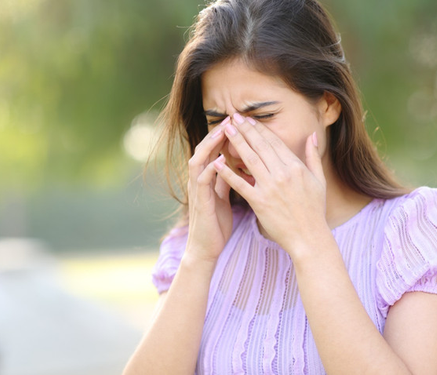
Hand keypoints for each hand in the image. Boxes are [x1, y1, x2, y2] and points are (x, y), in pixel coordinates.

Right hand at [185, 117, 232, 263]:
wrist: (206, 248)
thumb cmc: (216, 223)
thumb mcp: (223, 196)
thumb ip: (227, 179)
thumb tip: (236, 163)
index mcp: (207, 178)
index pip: (214, 150)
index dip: (225, 135)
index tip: (239, 121)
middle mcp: (198, 180)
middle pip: (204, 149)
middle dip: (217, 133)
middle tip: (231, 118)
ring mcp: (197, 191)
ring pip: (199, 161)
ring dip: (210, 146)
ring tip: (222, 132)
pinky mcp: (199, 203)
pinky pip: (202, 182)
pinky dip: (210, 170)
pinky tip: (219, 161)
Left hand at [213, 114, 327, 255]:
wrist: (309, 237)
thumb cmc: (314, 210)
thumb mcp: (319, 180)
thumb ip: (313, 156)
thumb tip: (312, 135)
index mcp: (296, 167)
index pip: (274, 142)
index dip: (259, 129)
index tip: (248, 119)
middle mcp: (282, 174)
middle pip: (260, 146)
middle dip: (245, 130)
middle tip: (232, 117)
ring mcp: (270, 188)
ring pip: (249, 160)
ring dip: (236, 143)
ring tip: (225, 130)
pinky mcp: (259, 202)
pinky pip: (241, 185)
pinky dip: (228, 173)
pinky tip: (217, 162)